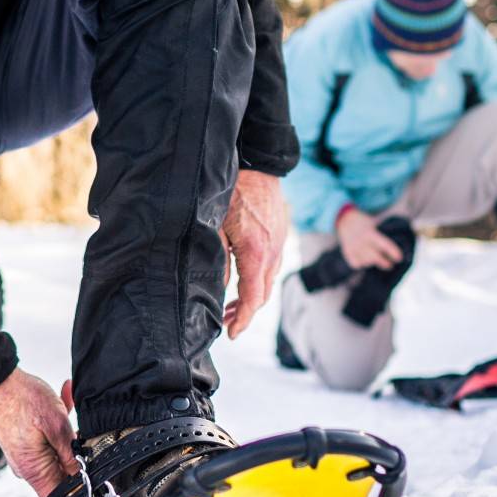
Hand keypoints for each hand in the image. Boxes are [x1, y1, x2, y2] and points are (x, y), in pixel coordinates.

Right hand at [0, 368, 77, 496]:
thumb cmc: (20, 399)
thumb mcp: (57, 425)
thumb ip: (71, 455)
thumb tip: (83, 476)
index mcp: (35, 471)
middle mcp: (29, 469)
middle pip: (62, 478)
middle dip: (78, 459)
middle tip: (85, 435)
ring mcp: (26, 457)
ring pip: (58, 456)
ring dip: (68, 437)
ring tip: (68, 409)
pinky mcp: (25, 444)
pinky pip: (48, 443)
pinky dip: (58, 427)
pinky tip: (63, 403)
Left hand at [221, 169, 287, 338]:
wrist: (260, 163)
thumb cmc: (234, 190)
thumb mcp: (216, 225)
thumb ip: (217, 259)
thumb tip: (216, 288)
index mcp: (256, 253)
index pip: (253, 299)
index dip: (242, 320)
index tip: (231, 333)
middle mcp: (273, 252)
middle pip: (263, 295)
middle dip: (246, 312)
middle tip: (227, 321)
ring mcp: (280, 243)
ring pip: (269, 281)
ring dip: (253, 296)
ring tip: (233, 304)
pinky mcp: (281, 235)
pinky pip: (273, 265)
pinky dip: (259, 279)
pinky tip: (245, 278)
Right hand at [335, 208, 403, 270]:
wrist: (344, 219)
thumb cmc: (364, 223)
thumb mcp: (373, 224)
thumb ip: (381, 235)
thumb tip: (400, 242)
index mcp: (370, 232)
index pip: (384, 244)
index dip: (392, 252)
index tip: (399, 258)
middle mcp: (361, 241)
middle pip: (374, 257)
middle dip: (384, 262)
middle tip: (390, 265)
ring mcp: (353, 248)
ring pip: (365, 262)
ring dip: (372, 262)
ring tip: (376, 260)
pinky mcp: (347, 252)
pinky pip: (356, 264)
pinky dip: (361, 264)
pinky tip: (364, 261)